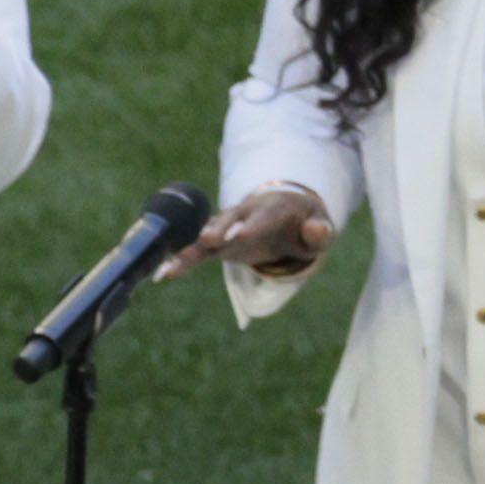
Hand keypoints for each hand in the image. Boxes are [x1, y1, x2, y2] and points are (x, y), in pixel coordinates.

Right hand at [173, 182, 333, 287]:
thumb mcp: (318, 226)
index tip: (242, 234)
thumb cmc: (303, 223)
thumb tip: (318, 230)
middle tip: (207, 239)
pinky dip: (181, 261)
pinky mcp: (216, 243)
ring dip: (191, 249)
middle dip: (218, 230)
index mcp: (271, 209)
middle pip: (228, 222)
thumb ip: (320, 231)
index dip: (251, 225)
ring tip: (174, 267)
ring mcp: (227, 228)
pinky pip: (197, 252)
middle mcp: (243, 214)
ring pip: (206, 236)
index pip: (261, 217)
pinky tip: (165, 274)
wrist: (284, 217)